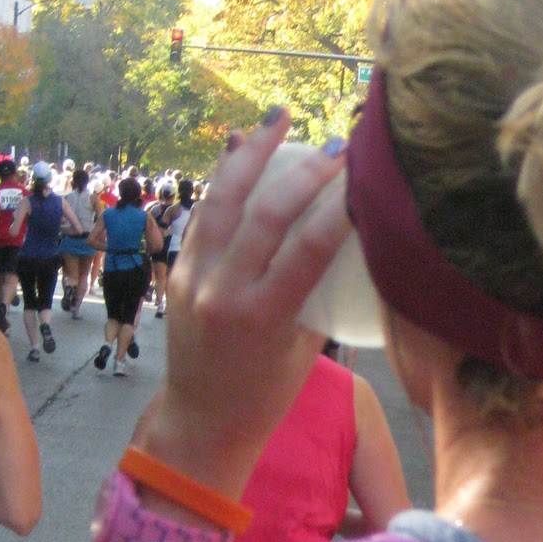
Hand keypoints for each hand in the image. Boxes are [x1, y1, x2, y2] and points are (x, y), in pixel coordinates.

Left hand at [149, 110, 348, 488]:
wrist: (202, 422)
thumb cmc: (266, 397)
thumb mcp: (304, 352)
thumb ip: (318, 297)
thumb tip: (346, 243)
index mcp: (263, 318)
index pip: (309, 247)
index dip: (340, 207)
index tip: (364, 178)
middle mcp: (223, 291)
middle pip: (266, 211)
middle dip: (305, 171)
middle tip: (337, 145)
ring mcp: (194, 276)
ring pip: (223, 198)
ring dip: (253, 153)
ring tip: (279, 119)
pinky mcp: (178, 270)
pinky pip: (205, 212)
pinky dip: (223, 178)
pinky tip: (240, 147)